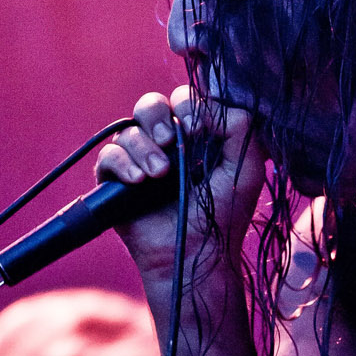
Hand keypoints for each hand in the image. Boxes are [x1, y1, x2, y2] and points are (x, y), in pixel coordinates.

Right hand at [95, 86, 266, 280]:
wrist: (196, 256)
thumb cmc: (224, 215)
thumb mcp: (246, 169)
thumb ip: (241, 128)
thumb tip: (213, 104)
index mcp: (195, 136)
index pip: (183, 100)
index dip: (188, 105)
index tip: (199, 128)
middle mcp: (164, 145)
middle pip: (150, 105)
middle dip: (157, 115)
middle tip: (172, 139)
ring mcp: (138, 162)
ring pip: (128, 130)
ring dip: (144, 146)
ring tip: (159, 174)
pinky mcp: (115, 182)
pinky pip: (108, 155)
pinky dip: (122, 162)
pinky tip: (140, 181)